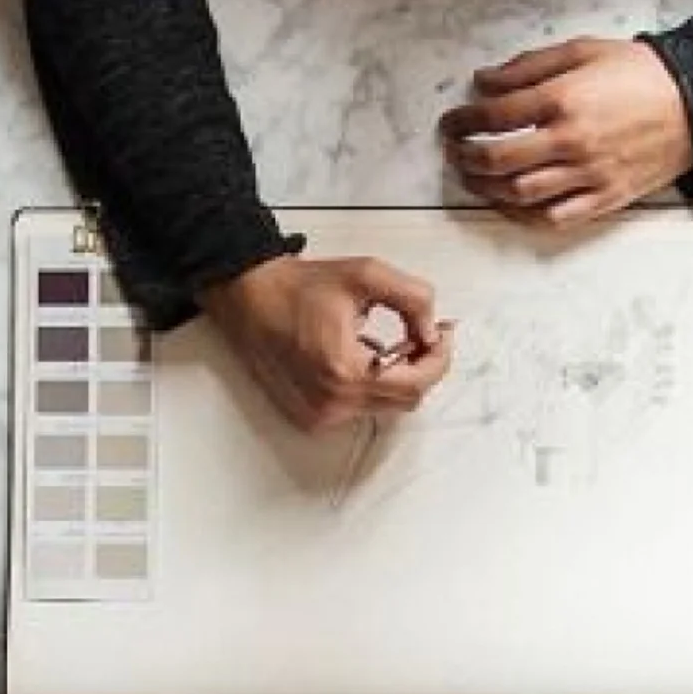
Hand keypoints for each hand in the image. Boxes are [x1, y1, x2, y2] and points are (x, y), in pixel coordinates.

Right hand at [202, 254, 454, 431]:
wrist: (250, 298)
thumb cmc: (298, 288)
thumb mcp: (366, 275)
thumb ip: (413, 299)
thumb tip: (432, 330)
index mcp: (345, 373)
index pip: (416, 385)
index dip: (439, 359)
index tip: (443, 334)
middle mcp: (332, 404)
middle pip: (405, 401)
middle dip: (420, 366)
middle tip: (420, 333)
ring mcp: (320, 415)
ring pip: (385, 406)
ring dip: (396, 376)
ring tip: (386, 339)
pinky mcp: (311, 417)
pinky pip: (360, 409)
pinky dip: (371, 385)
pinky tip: (361, 355)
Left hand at [439, 37, 692, 226]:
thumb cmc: (639, 74)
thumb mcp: (582, 51)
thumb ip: (528, 66)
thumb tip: (483, 81)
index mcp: (561, 99)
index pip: (494, 116)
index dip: (462, 121)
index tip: (451, 123)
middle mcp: (570, 141)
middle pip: (498, 160)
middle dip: (466, 157)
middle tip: (455, 152)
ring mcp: (587, 175)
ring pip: (519, 193)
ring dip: (486, 189)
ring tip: (473, 177)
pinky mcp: (604, 198)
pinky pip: (553, 217)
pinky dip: (523, 214)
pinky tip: (509, 203)